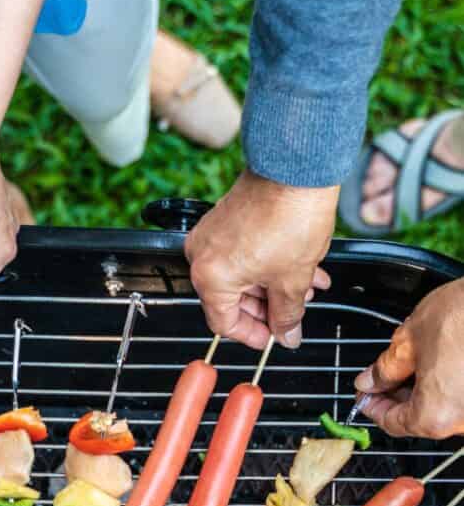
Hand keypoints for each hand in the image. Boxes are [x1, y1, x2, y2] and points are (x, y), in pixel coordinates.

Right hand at [184, 169, 336, 349]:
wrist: (296, 168)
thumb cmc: (289, 216)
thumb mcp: (292, 280)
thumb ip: (287, 315)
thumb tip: (286, 334)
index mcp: (211, 278)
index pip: (224, 324)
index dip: (253, 336)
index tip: (273, 337)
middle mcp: (202, 256)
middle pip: (231, 300)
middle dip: (267, 309)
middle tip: (292, 314)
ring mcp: (211, 235)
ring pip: (240, 276)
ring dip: (272, 287)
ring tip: (304, 289)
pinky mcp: (224, 219)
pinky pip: (240, 254)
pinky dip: (266, 265)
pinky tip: (296, 267)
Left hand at [356, 278, 463, 438]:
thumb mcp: (410, 339)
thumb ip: (385, 368)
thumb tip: (371, 381)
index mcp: (435, 416)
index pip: (393, 423)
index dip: (373, 406)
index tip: (365, 394)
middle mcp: (462, 422)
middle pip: (421, 419)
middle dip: (399, 397)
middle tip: (383, 377)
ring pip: (445, 408)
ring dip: (426, 390)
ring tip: (414, 363)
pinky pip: (463, 397)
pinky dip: (449, 385)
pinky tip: (441, 362)